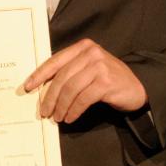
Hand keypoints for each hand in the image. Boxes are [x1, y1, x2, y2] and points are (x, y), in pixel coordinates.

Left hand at [22, 38, 146, 123]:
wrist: (137, 87)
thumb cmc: (109, 79)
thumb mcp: (89, 68)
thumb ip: (71, 71)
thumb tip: (44, 87)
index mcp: (83, 47)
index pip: (55, 61)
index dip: (40, 75)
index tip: (28, 87)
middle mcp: (91, 53)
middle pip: (62, 77)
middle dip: (50, 97)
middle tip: (44, 111)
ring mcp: (100, 67)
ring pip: (71, 89)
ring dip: (61, 106)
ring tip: (57, 117)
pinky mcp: (106, 82)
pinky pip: (83, 99)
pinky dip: (74, 110)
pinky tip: (70, 117)